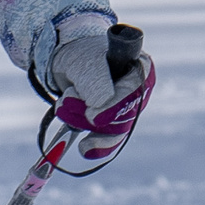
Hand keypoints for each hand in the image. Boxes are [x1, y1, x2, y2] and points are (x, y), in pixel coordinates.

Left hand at [48, 26, 155, 152]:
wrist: (69, 63)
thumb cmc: (83, 55)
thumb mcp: (86, 62)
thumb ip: (95, 82)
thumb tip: (99, 113)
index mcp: (141, 69)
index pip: (134, 91)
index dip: (115, 106)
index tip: (92, 116)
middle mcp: (139, 91)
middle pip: (125, 115)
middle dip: (91, 114)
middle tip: (66, 102)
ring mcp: (127, 108)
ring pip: (114, 129)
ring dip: (83, 122)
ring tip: (63, 107)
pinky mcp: (115, 122)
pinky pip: (111, 139)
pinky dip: (97, 144)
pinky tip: (85, 149)